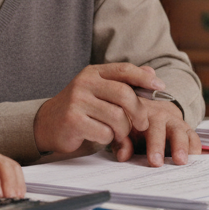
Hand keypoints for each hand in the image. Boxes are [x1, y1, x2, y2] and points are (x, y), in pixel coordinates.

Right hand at [33, 63, 164, 155]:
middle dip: (139, 112)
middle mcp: (84, 83)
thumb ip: (124, 83)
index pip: (124, 70)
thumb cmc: (80, 109)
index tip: (160, 87)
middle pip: (124, 94)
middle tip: (143, 124)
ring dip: (123, 130)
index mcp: (93, 73)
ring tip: (118, 134)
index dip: (144, 78)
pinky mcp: (73, 121)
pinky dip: (108, 139)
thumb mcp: (99, 91)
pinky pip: (104, 132)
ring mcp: (77, 101)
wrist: (48, 124)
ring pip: (117, 117)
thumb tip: (151, 72)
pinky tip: (101, 137)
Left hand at [114, 99, 201, 167]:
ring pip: (181, 131)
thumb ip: (122, 143)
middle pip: (163, 128)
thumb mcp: (124, 131)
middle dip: (165, 146)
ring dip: (183, 146)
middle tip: (168, 162)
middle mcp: (159, 115)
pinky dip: (195, 148)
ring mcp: (174, 121)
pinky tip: (195, 160)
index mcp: (140, 114)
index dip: (152, 144)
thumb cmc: (134, 125)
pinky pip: (193, 136)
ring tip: (183, 162)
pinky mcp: (186, 128)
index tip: (154, 162)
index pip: (144, 126)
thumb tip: (123, 156)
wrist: (151, 112)